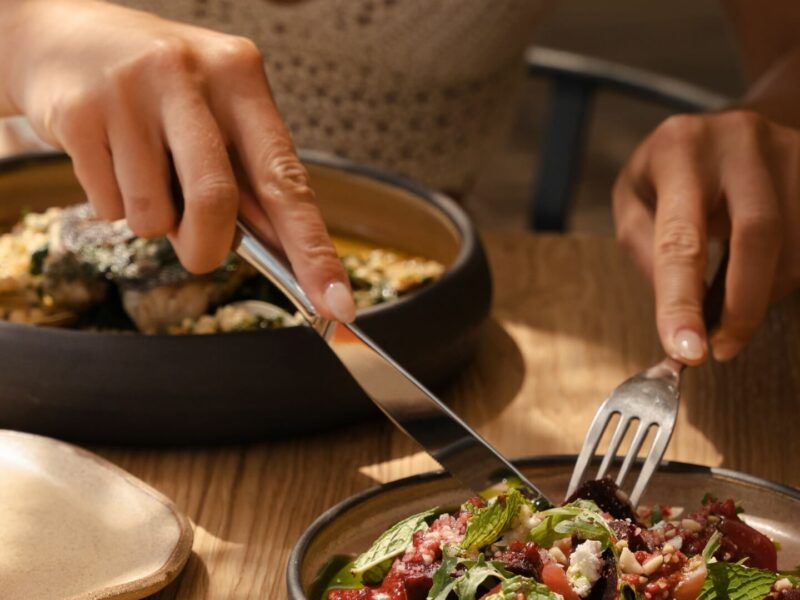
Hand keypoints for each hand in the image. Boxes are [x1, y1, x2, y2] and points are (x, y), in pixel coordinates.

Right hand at [5, 0, 354, 320]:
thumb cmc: (161, 89)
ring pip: (154, 216)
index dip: (314, 251)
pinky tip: (110, 162)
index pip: (286, 179)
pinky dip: (114, 207)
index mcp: (240, 76)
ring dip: (155, 223)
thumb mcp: (217, 111)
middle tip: (200, 252)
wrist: (62, 37)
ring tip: (144, 175)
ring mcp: (129, 92)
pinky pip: (107, 208)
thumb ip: (250, 177)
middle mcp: (188, 75)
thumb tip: (287, 255)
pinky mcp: (78, 115)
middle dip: (207, 249)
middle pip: (215, 202)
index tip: (338, 305)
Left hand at [613, 110, 799, 362]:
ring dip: (764, 294)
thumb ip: (644, 249)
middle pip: (758, 235)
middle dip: (743, 306)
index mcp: (679, 149)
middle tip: (721, 348)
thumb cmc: (667, 173)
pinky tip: (758, 281)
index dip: (682, 300)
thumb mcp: (633, 200)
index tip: (686, 349)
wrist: (721, 132)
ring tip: (733, 308)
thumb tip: (677, 308)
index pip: (681, 237)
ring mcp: (788, 149)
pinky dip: (783, 277)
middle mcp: (739, 140)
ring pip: (794, 245)